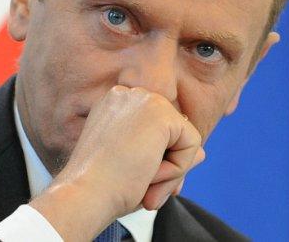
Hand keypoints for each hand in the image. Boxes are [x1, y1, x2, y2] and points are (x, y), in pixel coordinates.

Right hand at [30, 85, 204, 240]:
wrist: (85, 193)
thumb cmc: (102, 186)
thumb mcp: (135, 168)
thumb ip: (166, 155)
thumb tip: (202, 153)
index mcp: (113, 103)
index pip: (155, 128)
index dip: (157, 159)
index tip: (144, 185)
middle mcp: (127, 94)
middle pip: (171, 130)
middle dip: (167, 164)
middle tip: (149, 193)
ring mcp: (144, 99)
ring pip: (183, 137)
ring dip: (170, 169)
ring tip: (145, 185)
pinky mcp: (161, 113)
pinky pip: (192, 143)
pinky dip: (177, 169)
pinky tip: (149, 175)